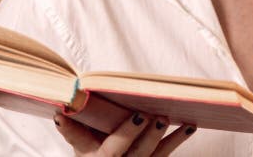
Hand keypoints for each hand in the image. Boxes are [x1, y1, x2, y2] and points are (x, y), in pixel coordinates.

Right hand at [54, 111, 195, 155]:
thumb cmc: (97, 145)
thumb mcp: (84, 138)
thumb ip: (77, 122)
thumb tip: (67, 99)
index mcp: (90, 154)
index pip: (78, 140)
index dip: (70, 129)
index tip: (62, 113)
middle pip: (118, 149)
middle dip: (128, 133)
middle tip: (140, 115)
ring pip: (146, 153)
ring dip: (156, 135)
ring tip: (163, 118)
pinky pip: (165, 152)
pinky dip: (178, 138)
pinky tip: (190, 124)